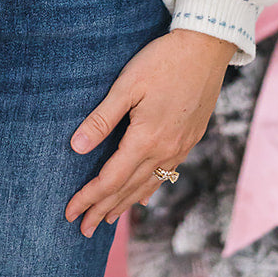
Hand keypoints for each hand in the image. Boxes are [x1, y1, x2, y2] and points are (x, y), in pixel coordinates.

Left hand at [64, 27, 235, 236]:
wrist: (207, 47)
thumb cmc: (163, 60)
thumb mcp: (127, 85)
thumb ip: (102, 119)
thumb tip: (76, 147)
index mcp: (147, 139)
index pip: (111, 179)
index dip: (89, 197)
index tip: (70, 212)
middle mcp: (166, 150)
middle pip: (128, 189)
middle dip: (103, 209)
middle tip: (82, 229)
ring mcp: (181, 146)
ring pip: (148, 185)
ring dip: (125, 204)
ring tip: (107, 220)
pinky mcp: (190, 138)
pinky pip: (166, 174)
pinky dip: (149, 189)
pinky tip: (143, 197)